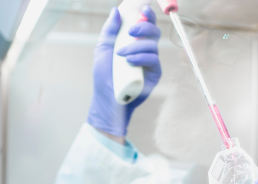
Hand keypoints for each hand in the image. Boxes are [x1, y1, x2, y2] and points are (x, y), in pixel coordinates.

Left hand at [87, 6, 161, 136]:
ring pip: (153, 45)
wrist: (107, 99)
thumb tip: (116, 11)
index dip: (147, 15)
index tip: (143, 9)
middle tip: (131, 31)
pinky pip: (153, 60)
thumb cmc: (104, 77)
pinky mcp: (154, 73)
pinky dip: (141, 57)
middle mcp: (145, 50)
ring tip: (121, 55)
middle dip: (144, 26)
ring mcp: (150, 62)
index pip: (145, 24)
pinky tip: (129, 61)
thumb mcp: (102, 50)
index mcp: (134, 41)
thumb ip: (109, 30)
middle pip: (154, 31)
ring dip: (136, 46)